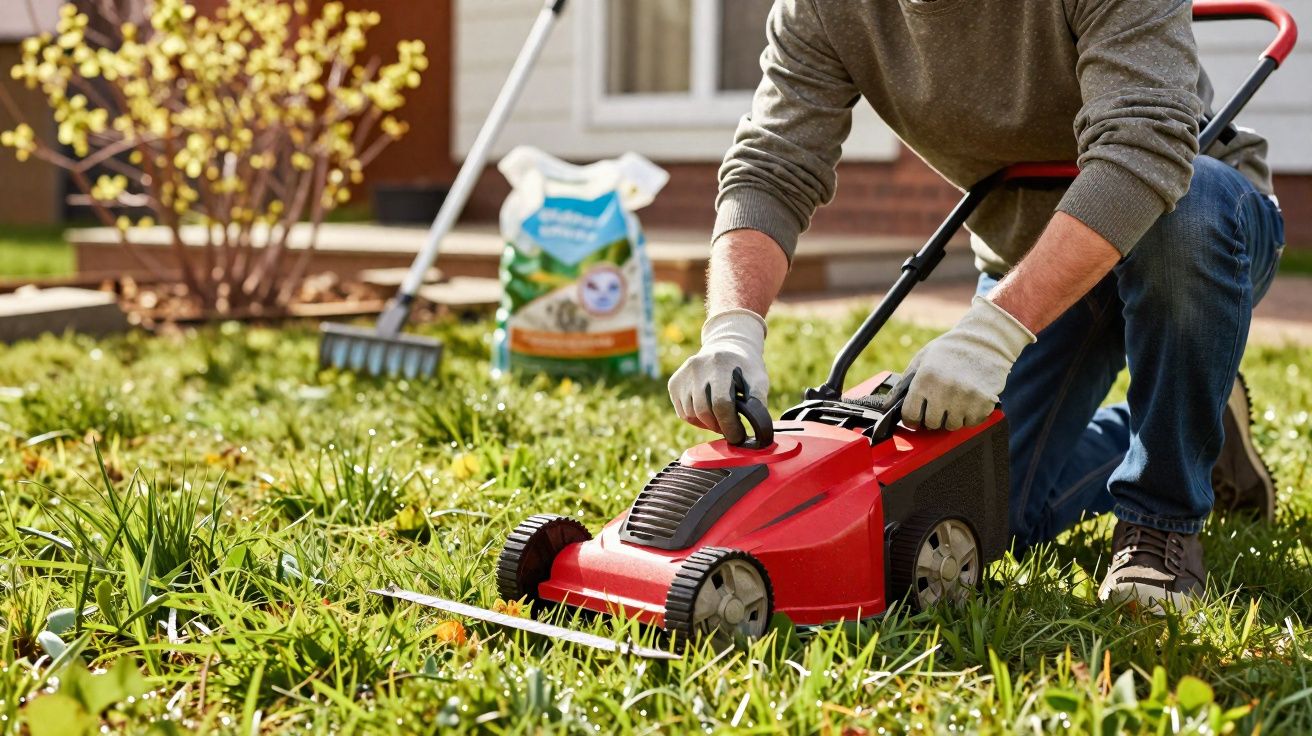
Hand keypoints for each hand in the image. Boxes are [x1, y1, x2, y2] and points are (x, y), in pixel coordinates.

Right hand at [668, 309, 768, 443]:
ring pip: (690, 414)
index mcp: (720, 364)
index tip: (738, 436)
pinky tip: (709, 412)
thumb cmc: (745, 368)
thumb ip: (758, 402)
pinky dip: (696, 419)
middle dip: (719, 426)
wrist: (726, 346)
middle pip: (703, 411)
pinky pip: (682, 413)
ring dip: (707, 424)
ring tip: (720, 418)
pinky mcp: (674, 382)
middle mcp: (697, 367)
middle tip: (730, 428)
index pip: (721, 403)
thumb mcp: (758, 379)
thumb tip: (758, 431)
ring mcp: (683, 374)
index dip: (730, 425)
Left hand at [903, 297, 1034, 429]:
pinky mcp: (983, 402)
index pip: (910, 415)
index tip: (916, 419)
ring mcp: (964, 398)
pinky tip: (969, 401)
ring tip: (955, 401)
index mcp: (924, 379)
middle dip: (933, 417)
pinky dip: (970, 416)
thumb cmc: (951, 349)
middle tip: (940, 406)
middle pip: (932, 424)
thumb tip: (890, 404)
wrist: (985, 341)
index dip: (912, 419)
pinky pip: (971, 423)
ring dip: (952, 417)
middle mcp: (943, 390)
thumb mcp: (922, 359)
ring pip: (952, 426)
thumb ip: (906, 382)